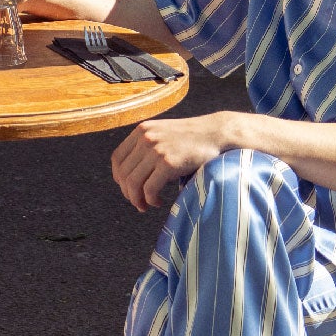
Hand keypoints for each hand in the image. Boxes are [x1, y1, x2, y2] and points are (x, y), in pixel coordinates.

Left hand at [111, 114, 239, 211]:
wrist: (218, 133)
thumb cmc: (193, 138)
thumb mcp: (164, 134)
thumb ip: (148, 147)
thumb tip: (133, 175)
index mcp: (142, 130)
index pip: (117, 158)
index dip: (119, 177)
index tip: (128, 188)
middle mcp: (146, 138)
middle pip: (123, 174)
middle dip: (128, 193)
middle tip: (139, 202)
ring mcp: (157, 150)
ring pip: (133, 183)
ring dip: (137, 199)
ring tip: (146, 205)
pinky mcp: (169, 163)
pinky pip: (149, 189)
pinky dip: (151, 200)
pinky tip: (159, 202)